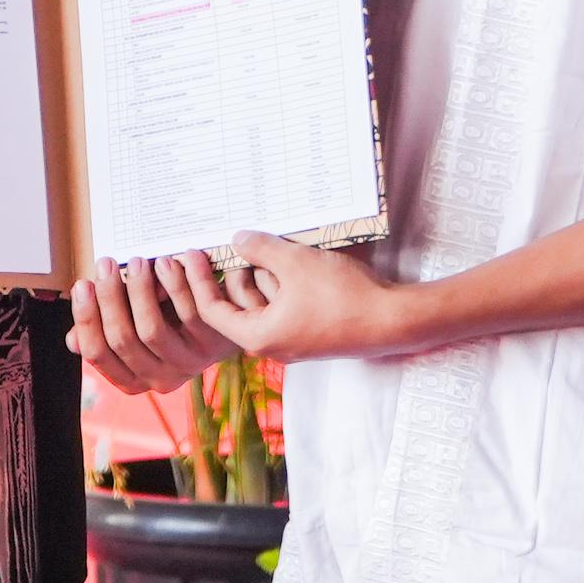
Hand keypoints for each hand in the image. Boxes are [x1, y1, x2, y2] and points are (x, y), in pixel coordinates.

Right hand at [65, 257, 234, 393]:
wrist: (228, 318)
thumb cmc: (172, 316)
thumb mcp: (136, 325)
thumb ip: (108, 329)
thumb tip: (72, 341)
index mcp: (134, 377)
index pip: (98, 354)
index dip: (86, 319)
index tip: (83, 284)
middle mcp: (159, 378)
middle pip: (123, 339)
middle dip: (110, 298)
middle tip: (108, 264)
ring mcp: (187, 363)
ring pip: (152, 330)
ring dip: (141, 289)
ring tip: (140, 260)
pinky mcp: (212, 344)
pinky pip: (188, 313)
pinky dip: (176, 284)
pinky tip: (170, 261)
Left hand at [180, 232, 413, 364]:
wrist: (393, 320)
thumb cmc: (342, 295)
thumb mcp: (295, 263)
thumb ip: (260, 249)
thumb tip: (236, 239)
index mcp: (259, 336)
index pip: (212, 310)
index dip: (198, 279)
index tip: (190, 252)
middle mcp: (272, 344)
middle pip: (240, 302)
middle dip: (241, 269)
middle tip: (243, 238)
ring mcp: (294, 339)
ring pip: (265, 300)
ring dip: (266, 272)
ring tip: (275, 244)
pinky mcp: (313, 330)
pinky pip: (287, 302)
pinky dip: (285, 280)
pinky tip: (294, 256)